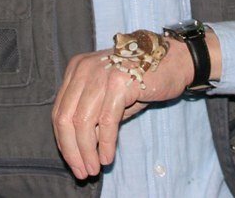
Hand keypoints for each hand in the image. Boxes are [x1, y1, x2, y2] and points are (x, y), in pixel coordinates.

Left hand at [51, 41, 192, 178]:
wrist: (174, 61)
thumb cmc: (142, 80)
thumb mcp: (110, 96)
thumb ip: (92, 116)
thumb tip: (79, 151)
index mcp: (76, 69)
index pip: (60, 110)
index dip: (63, 141)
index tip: (73, 162)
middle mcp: (84, 68)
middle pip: (66, 117)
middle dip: (72, 150)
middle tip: (82, 172)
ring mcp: (101, 73)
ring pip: (83, 121)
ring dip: (87, 151)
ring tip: (94, 169)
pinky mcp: (119, 82)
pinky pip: (106, 121)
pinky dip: (105, 143)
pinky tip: (107, 158)